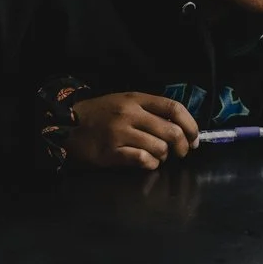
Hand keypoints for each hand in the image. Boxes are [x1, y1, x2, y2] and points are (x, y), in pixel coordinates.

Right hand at [64, 93, 197, 170]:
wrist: (67, 125)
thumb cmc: (100, 115)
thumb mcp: (123, 102)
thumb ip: (149, 110)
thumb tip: (180, 127)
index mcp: (135, 99)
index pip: (173, 107)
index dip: (190, 124)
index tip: (195, 137)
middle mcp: (129, 114)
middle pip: (171, 131)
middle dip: (182, 146)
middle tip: (181, 153)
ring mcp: (120, 134)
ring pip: (159, 148)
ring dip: (164, 156)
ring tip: (158, 156)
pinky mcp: (111, 152)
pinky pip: (142, 160)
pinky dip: (150, 164)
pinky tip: (147, 163)